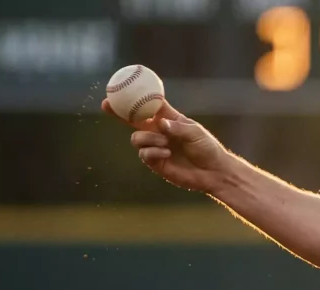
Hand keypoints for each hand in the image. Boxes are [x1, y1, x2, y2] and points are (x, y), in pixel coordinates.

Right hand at [102, 98, 231, 193]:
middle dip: (117, 112)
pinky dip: (154, 152)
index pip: (147, 105)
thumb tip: (160, 123)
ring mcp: (155, 147)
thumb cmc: (207, 148)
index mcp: (167, 119)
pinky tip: (167, 154)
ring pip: (135, 138)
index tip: (121, 87)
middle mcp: (158, 132)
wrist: (213, 172)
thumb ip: (177, 127)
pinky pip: (144, 154)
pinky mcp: (155, 163)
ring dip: (149, 139)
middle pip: (132, 120)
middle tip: (107, 105)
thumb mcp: (195, 133)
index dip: (135, 97)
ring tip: (166, 143)